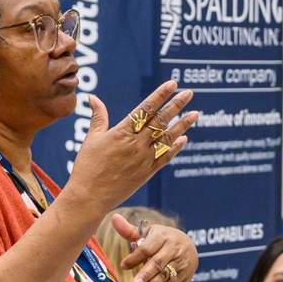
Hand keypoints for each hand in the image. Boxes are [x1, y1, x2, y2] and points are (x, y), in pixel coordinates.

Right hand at [62, 82, 197, 215]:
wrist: (90, 197)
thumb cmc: (87, 167)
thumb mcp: (91, 139)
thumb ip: (98, 117)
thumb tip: (94, 98)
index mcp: (121, 133)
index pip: (145, 109)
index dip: (160, 95)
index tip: (172, 84)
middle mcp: (135, 144)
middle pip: (160, 121)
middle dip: (176, 105)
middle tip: (189, 93)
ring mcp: (143, 159)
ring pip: (167, 138)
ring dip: (182, 125)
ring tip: (195, 114)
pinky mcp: (146, 173)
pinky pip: (165, 157)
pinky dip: (175, 147)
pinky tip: (184, 138)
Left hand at [111, 215, 198, 281]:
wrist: (187, 247)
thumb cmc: (161, 240)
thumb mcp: (149, 234)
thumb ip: (130, 231)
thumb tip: (114, 218)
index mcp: (163, 235)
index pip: (148, 247)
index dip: (135, 257)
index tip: (123, 266)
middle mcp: (174, 247)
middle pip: (158, 262)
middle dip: (146, 274)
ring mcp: (181, 261)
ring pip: (166, 274)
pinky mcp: (184, 273)